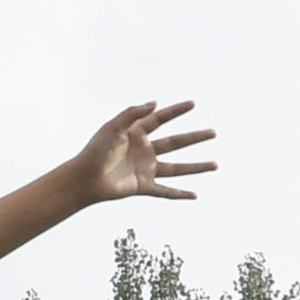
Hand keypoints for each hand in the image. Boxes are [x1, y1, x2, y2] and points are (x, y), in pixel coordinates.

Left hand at [74, 98, 217, 205]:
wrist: (84, 178)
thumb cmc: (95, 150)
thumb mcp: (113, 127)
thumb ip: (132, 114)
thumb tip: (155, 103)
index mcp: (136, 133)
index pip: (160, 119)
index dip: (176, 111)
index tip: (192, 104)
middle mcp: (145, 150)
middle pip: (176, 142)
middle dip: (195, 138)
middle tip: (213, 132)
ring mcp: (146, 169)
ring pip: (177, 168)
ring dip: (196, 167)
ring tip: (215, 164)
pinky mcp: (143, 186)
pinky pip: (165, 191)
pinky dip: (180, 194)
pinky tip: (195, 196)